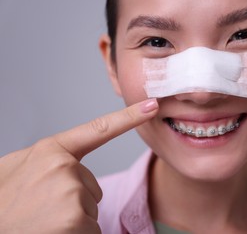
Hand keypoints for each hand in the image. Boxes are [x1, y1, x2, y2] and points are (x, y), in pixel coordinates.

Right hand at [0, 99, 157, 233]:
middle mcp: (64, 167)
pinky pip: (91, 228)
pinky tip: (51, 232)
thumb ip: (46, 159)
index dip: (128, 117)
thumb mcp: (16, 169)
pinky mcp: (77, 220)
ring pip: (90, 208)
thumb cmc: (1, 204)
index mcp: (50, 151)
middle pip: (91, 185)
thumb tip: (68, 159)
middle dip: (74, 200)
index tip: (152, 105)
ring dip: (73, 218)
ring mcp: (71, 192)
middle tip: (43, 209)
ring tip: (43, 221)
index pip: (98, 129)